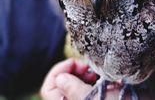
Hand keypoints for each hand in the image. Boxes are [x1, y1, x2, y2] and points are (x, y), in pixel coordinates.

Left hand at [40, 58, 154, 99]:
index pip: (49, 89)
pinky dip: (89, 76)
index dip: (58, 72)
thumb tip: (59, 79)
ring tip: (95, 70)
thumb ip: (75, 91)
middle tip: (88, 66)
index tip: (75, 62)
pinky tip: (100, 74)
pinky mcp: (97, 97)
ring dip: (81, 72)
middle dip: (72, 70)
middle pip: (60, 84)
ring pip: (72, 83)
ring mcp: (86, 99)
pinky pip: (84, 85)